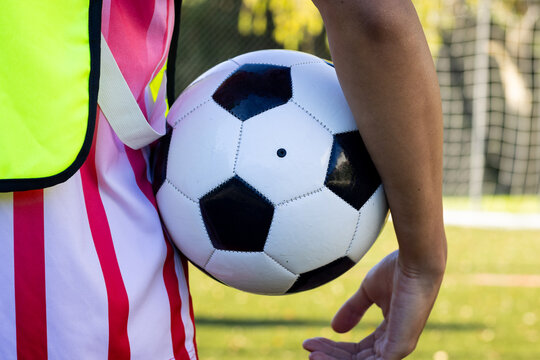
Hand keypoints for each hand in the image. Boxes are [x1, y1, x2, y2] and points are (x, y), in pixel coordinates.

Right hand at [303, 250, 443, 358]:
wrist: (414, 262)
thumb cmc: (398, 271)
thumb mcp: (368, 292)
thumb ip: (353, 310)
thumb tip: (334, 328)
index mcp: (390, 332)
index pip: (359, 350)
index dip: (334, 348)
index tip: (311, 341)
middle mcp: (394, 343)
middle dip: (330, 356)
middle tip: (308, 350)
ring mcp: (398, 347)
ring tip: (311, 354)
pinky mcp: (400, 347)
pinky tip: (326, 356)